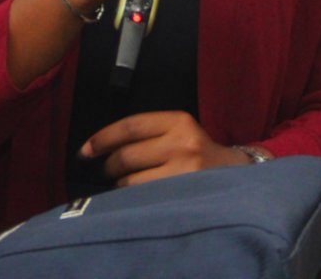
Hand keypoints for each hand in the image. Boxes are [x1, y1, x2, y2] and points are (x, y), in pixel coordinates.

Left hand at [79, 111, 248, 185]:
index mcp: (179, 120)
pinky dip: (132, 199)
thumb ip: (150, 133)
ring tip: (126, 186)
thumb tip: (102, 147)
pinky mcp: (182, 193)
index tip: (85, 150)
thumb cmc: (198, 153)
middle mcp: (182, 142)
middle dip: (109, 166)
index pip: (131, 125)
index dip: (103, 138)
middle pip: (126, 155)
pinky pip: (143, 197)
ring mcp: (184, 170)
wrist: (235, 174)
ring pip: (131, 181)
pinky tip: (135, 198)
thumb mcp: (181, 131)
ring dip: (120, 186)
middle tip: (107, 171)